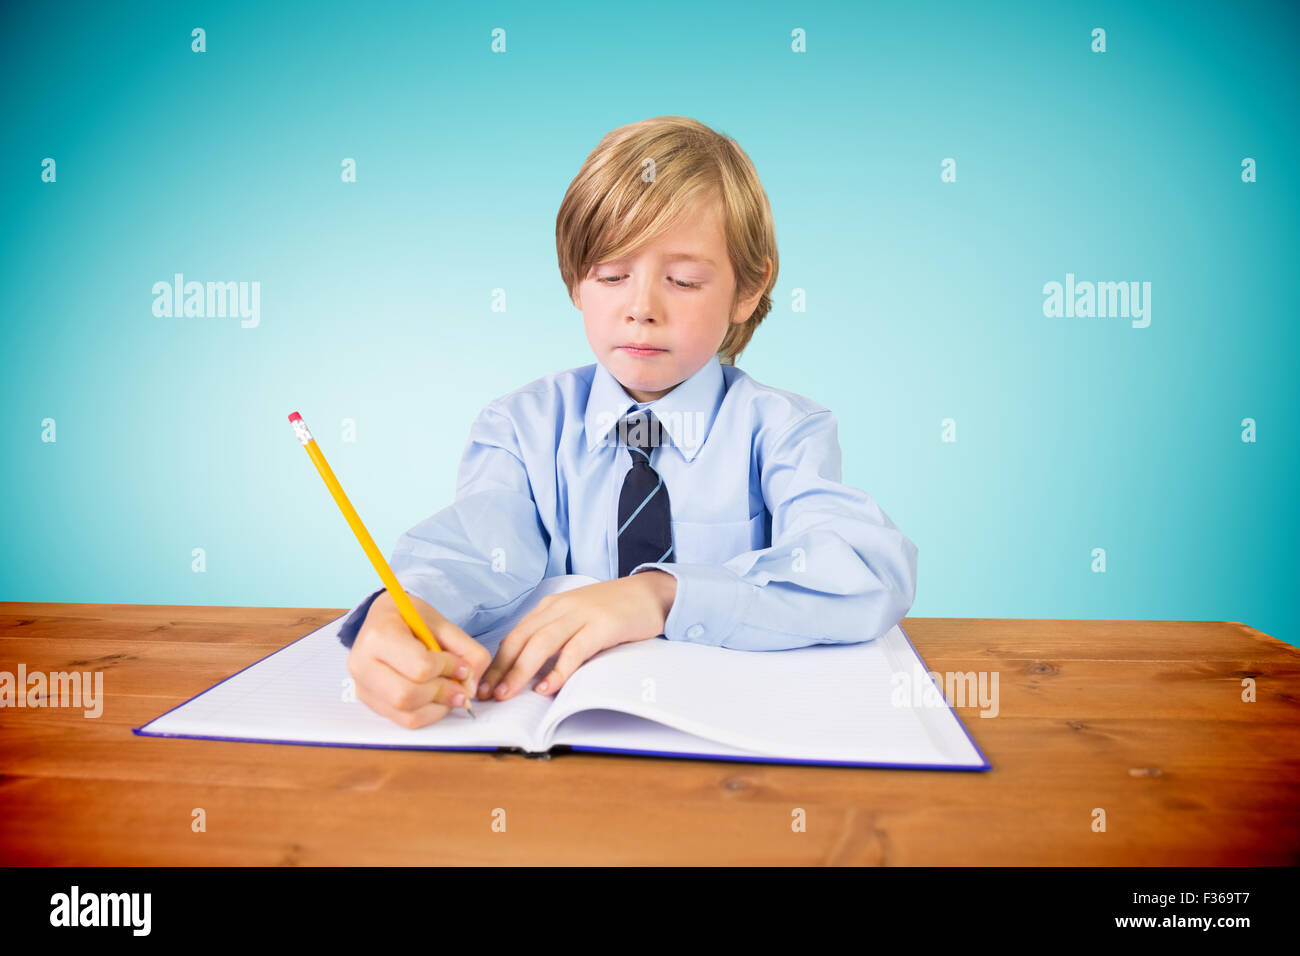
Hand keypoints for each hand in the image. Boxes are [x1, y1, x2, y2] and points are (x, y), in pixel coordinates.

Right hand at [347, 590, 491, 728]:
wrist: (382, 619)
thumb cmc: (410, 618)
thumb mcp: (441, 623)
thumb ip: (466, 650)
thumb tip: (471, 687)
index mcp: (378, 634)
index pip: (419, 666)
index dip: (448, 669)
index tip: (461, 665)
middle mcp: (362, 663)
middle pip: (407, 695)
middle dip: (442, 692)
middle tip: (460, 686)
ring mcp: (362, 685)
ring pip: (406, 714)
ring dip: (438, 707)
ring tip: (451, 692)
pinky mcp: (369, 701)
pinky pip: (403, 720)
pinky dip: (428, 714)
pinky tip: (437, 698)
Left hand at [478, 571, 676, 700]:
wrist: (649, 593)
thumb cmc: (611, 610)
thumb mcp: (574, 618)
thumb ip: (552, 636)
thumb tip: (525, 667)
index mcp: (549, 607)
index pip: (513, 636)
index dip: (496, 663)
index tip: (483, 686)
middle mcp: (560, 608)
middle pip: (521, 640)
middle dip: (501, 670)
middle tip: (486, 695)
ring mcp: (581, 615)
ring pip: (541, 644)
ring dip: (520, 671)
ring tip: (507, 694)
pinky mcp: (602, 626)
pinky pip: (574, 650)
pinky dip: (558, 670)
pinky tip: (547, 687)